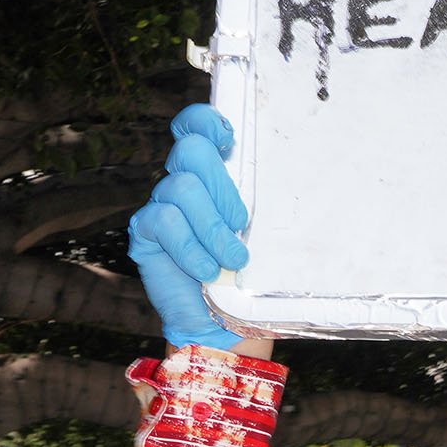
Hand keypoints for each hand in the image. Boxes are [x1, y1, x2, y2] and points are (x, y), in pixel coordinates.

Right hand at [129, 104, 248, 349]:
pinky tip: (207, 271)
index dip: (206, 121)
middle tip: (241, 223)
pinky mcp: (147, 233)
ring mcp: (162, 206)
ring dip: (213, 227)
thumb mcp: (262, 236)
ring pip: (182, 188)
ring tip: (232, 259)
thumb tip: (300, 183)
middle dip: (221, 184)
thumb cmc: (247, 276)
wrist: (222, 324)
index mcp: (211, 175)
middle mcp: (183, 183)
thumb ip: (264, 206)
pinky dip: (192, 249)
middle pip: (191, 150)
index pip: (196, 127)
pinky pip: (166, 222)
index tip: (229, 138)